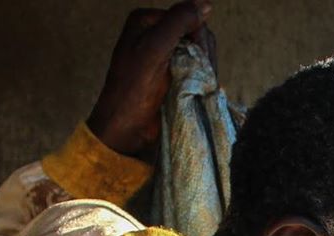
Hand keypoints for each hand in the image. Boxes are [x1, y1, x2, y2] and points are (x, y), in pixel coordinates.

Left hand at [87, 1, 213, 159]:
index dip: (199, 40)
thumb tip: (206, 4)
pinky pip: (199, 72)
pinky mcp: (174, 78)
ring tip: (193, 88)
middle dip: (203, 57)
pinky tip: (196, 92)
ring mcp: (167, 58)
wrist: (127, 126)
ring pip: (202, 56)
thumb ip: (179, 22)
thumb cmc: (135, 88)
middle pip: (198, 36)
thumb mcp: (155, 48)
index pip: (189, 18)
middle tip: (194, 78)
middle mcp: (157, 35)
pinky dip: (203, 82)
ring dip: (204, 72)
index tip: (196, 63)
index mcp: (147, 21)